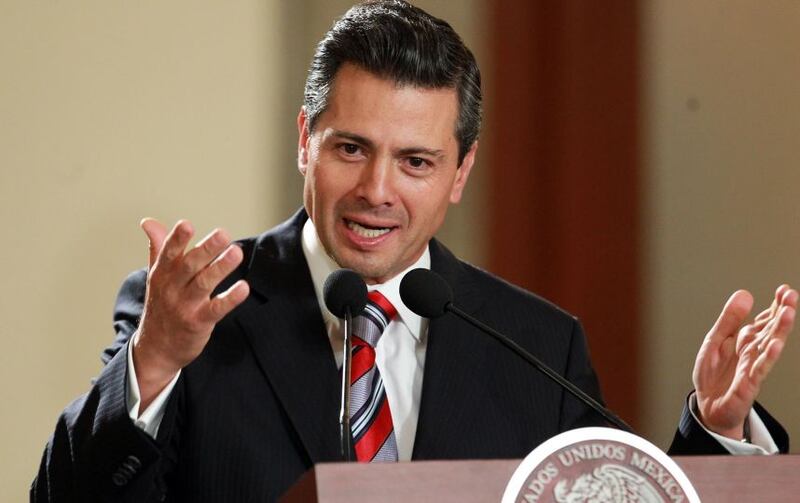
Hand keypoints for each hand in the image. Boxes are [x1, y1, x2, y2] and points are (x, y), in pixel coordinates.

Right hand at [133, 219, 249, 408]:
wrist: (156, 349)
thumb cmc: (161, 306)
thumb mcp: (156, 276)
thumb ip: (157, 248)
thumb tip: (149, 222)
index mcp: (162, 274)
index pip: (168, 253)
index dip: (176, 239)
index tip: (186, 224)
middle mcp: (172, 288)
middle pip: (190, 266)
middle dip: (206, 249)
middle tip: (223, 234)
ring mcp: (185, 306)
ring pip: (203, 284)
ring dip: (220, 268)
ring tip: (236, 252)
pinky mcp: (199, 322)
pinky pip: (216, 309)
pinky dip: (230, 298)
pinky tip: (243, 287)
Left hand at [693, 284, 796, 439]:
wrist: (707, 406)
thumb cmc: (714, 375)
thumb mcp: (716, 340)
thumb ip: (729, 319)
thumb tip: (745, 293)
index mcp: (746, 340)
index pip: (765, 320)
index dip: (775, 305)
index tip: (784, 289)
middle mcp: (753, 352)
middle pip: (771, 330)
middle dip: (781, 313)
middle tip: (792, 296)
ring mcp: (753, 367)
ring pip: (769, 347)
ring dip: (779, 331)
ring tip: (788, 314)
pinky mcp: (747, 384)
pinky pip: (759, 369)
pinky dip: (767, 357)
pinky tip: (774, 345)